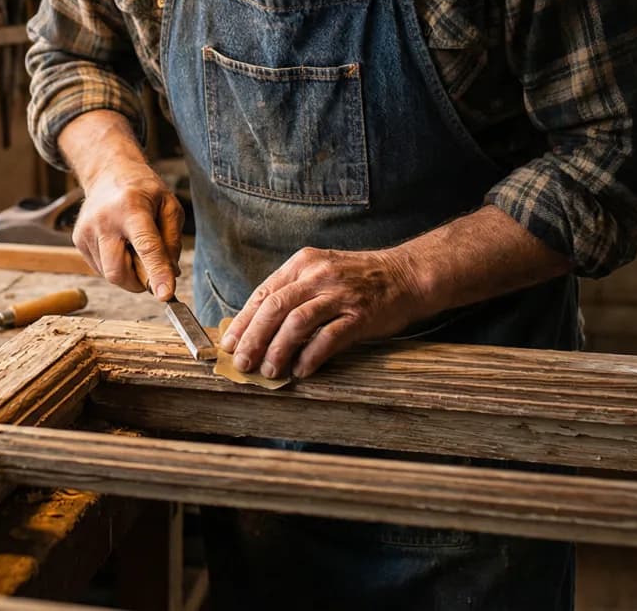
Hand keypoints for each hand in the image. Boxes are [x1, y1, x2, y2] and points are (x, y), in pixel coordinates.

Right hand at [73, 161, 183, 299]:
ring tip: (132, 246)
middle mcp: (104, 220)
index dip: (157, 273)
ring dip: (128, 272)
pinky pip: (100, 268)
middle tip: (151, 271)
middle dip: (138, 282)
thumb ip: (172, 241)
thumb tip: (170, 275)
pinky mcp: (79, 240)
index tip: (165, 295)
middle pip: (118, 271)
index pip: (146, 247)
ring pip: (109, 274)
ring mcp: (86, 231)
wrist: (108, 172)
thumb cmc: (143, 190)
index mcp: (131, 208)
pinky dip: (115, 265)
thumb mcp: (169, 206)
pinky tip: (119, 244)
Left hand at [220, 247, 428, 379]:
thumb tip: (257, 327)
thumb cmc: (359, 280)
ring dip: (278, 350)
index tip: (230, 344)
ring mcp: (340, 294)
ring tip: (269, 372)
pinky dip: (311, 356)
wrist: (407, 275)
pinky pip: (329, 337)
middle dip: (253, 338)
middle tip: (243, 363)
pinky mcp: (360, 314)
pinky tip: (302, 370)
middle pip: (274, 307)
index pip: (263, 293)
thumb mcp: (321, 273)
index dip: (243, 321)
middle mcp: (318, 275)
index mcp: (302, 264)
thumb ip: (293, 293)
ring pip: (297, 322)